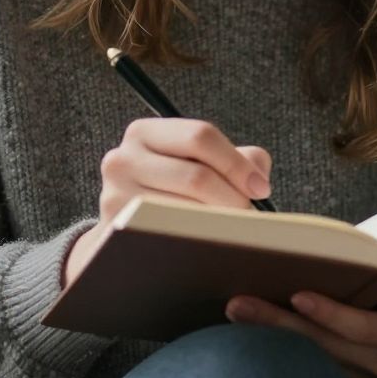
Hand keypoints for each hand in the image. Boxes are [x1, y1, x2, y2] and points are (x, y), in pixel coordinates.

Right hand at [64, 118, 270, 287]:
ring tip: (235, 232)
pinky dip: (197, 240)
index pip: (200, 136)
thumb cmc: (172, 192)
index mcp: (144, 132)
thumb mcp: (197, 163)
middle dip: (233, 199)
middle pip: (196, 176)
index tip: (261, 188)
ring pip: (184, 210)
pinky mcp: (118, 230)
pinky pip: (168, 235)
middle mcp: (122, 158)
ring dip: (219, 224)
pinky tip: (211, 244)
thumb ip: (235, 158)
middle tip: (251, 217)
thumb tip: (258, 175)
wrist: (127, 230)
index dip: (237, 163)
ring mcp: (115, 196)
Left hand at [224, 245, 376, 377]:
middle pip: (322, 345)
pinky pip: (305, 361)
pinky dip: (276, 345)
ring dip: (269, 334)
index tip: (300, 294)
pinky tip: (244, 327)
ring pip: (308, 355)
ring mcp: (355, 373)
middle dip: (279, 324)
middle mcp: (376, 362)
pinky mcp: (340, 375)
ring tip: (233, 310)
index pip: (364, 330)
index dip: (333, 315)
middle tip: (239, 301)